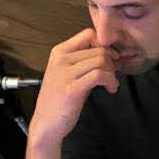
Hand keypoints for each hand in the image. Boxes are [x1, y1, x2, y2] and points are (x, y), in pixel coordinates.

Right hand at [28, 27, 119, 147]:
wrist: (46, 124)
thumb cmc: (60, 99)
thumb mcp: (68, 73)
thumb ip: (84, 61)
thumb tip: (110, 53)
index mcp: (59, 52)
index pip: (88, 34)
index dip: (104, 44)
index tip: (110, 58)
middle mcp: (61, 59)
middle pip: (98, 49)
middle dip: (111, 62)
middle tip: (112, 75)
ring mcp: (65, 74)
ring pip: (101, 60)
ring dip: (112, 73)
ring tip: (111, 84)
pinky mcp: (71, 88)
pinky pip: (99, 75)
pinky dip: (110, 81)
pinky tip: (110, 89)